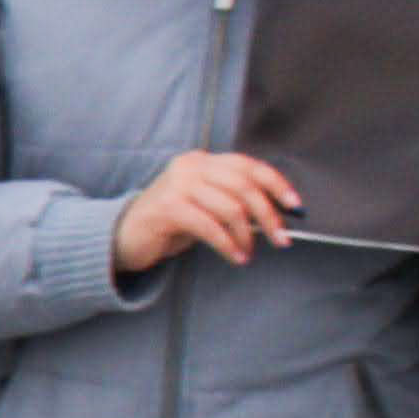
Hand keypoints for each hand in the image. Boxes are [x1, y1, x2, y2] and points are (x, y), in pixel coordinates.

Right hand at [113, 150, 299, 273]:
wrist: (122, 236)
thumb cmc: (169, 223)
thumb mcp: (204, 205)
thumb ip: (233, 201)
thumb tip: (276, 215)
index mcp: (202, 161)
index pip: (249, 166)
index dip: (276, 184)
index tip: (295, 206)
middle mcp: (190, 166)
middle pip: (244, 187)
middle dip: (268, 215)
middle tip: (281, 238)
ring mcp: (177, 185)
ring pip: (230, 208)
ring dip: (246, 235)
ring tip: (247, 252)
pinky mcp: (167, 207)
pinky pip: (210, 226)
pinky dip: (227, 244)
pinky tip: (235, 256)